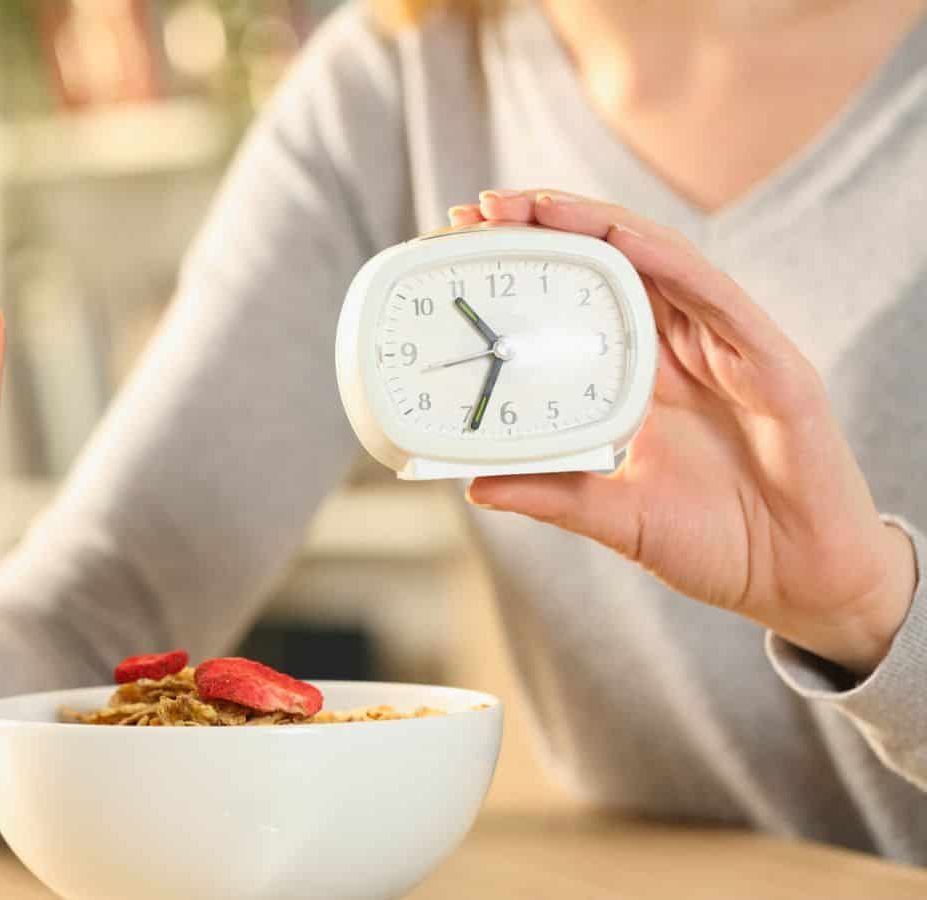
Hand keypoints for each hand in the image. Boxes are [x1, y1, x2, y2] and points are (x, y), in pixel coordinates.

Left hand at [447, 191, 915, 673]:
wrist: (798, 581)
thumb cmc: (718, 542)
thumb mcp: (613, 516)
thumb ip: (550, 494)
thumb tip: (474, 485)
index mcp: (645, 375)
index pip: (581, 295)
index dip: (530, 263)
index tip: (465, 241)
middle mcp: (683, 347)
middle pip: (611, 260)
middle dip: (548, 224)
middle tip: (481, 207)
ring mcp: (727, 347)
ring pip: (657, 259)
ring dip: (595, 224)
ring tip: (534, 205)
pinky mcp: (770, 361)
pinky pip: (714, 294)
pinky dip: (664, 258)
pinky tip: (620, 235)